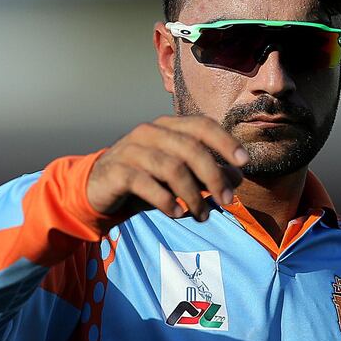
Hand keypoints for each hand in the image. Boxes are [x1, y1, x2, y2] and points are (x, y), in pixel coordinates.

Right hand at [86, 115, 248, 221]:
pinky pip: (147, 185)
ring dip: (193, 195)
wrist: (97, 186)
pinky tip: (176, 213)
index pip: (202, 125)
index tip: (244, 162)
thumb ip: (204, 171)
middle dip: (214, 176)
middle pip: (191, 149)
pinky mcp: (117, 171)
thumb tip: (237, 178)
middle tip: (227, 201)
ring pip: (172, 168)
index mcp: (168, 126)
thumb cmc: (144, 177)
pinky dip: (167, 201)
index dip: (225, 142)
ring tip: (201, 215)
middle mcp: (150, 132)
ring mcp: (132, 150)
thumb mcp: (176, 172)